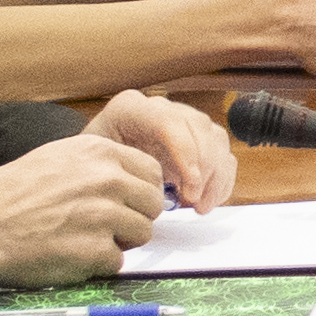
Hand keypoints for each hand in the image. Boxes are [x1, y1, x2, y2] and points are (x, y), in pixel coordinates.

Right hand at [0, 132, 172, 282]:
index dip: (141, 191)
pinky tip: (71, 255)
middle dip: (135, 218)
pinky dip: (98, 264)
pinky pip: (118, 261)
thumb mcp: (55, 158)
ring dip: (119, 242)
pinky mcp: (96, 249)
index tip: (128, 203)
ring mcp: (104, 215)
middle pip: (153, 204)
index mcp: (98, 152)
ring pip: (142, 233)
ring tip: (85, 240)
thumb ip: (95, 165)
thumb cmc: (7, 196)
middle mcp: (106, 179)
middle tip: (107, 226)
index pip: (150, 171)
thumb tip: (128, 179)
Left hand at [92, 88, 237, 209]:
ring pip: (216, 140)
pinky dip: (221, 180)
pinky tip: (208, 201)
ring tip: (201, 206)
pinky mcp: (197, 139)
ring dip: (216, 177)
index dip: (187, 154)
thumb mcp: (94, 165)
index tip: (190, 188)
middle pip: (199, 129)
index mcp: (132, 108)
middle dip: (204, 170)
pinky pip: (222, 154)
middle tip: (195, 202)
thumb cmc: (92, 165)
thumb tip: (148, 190)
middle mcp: (162, 109)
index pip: (170, 121)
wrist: (95, 164)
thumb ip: (118, 171)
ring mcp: (183, 122)